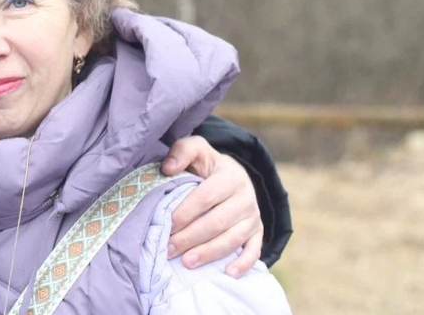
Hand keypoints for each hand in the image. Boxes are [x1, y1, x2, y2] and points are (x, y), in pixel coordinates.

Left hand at [160, 135, 263, 277]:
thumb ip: (181, 151)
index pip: (204, 198)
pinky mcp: (258, 232)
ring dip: (209, 253)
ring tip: (186, 262)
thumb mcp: (196, 149)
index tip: (165, 225)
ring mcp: (254, 216)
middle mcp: (246, 197)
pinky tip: (228, 273)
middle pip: (217, 222)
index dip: (184, 213)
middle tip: (168, 249)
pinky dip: (243, 263)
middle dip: (190, 238)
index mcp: (230, 176)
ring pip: (232, 239)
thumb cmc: (207, 165)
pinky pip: (254, 250)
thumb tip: (167, 168)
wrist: (233, 175)